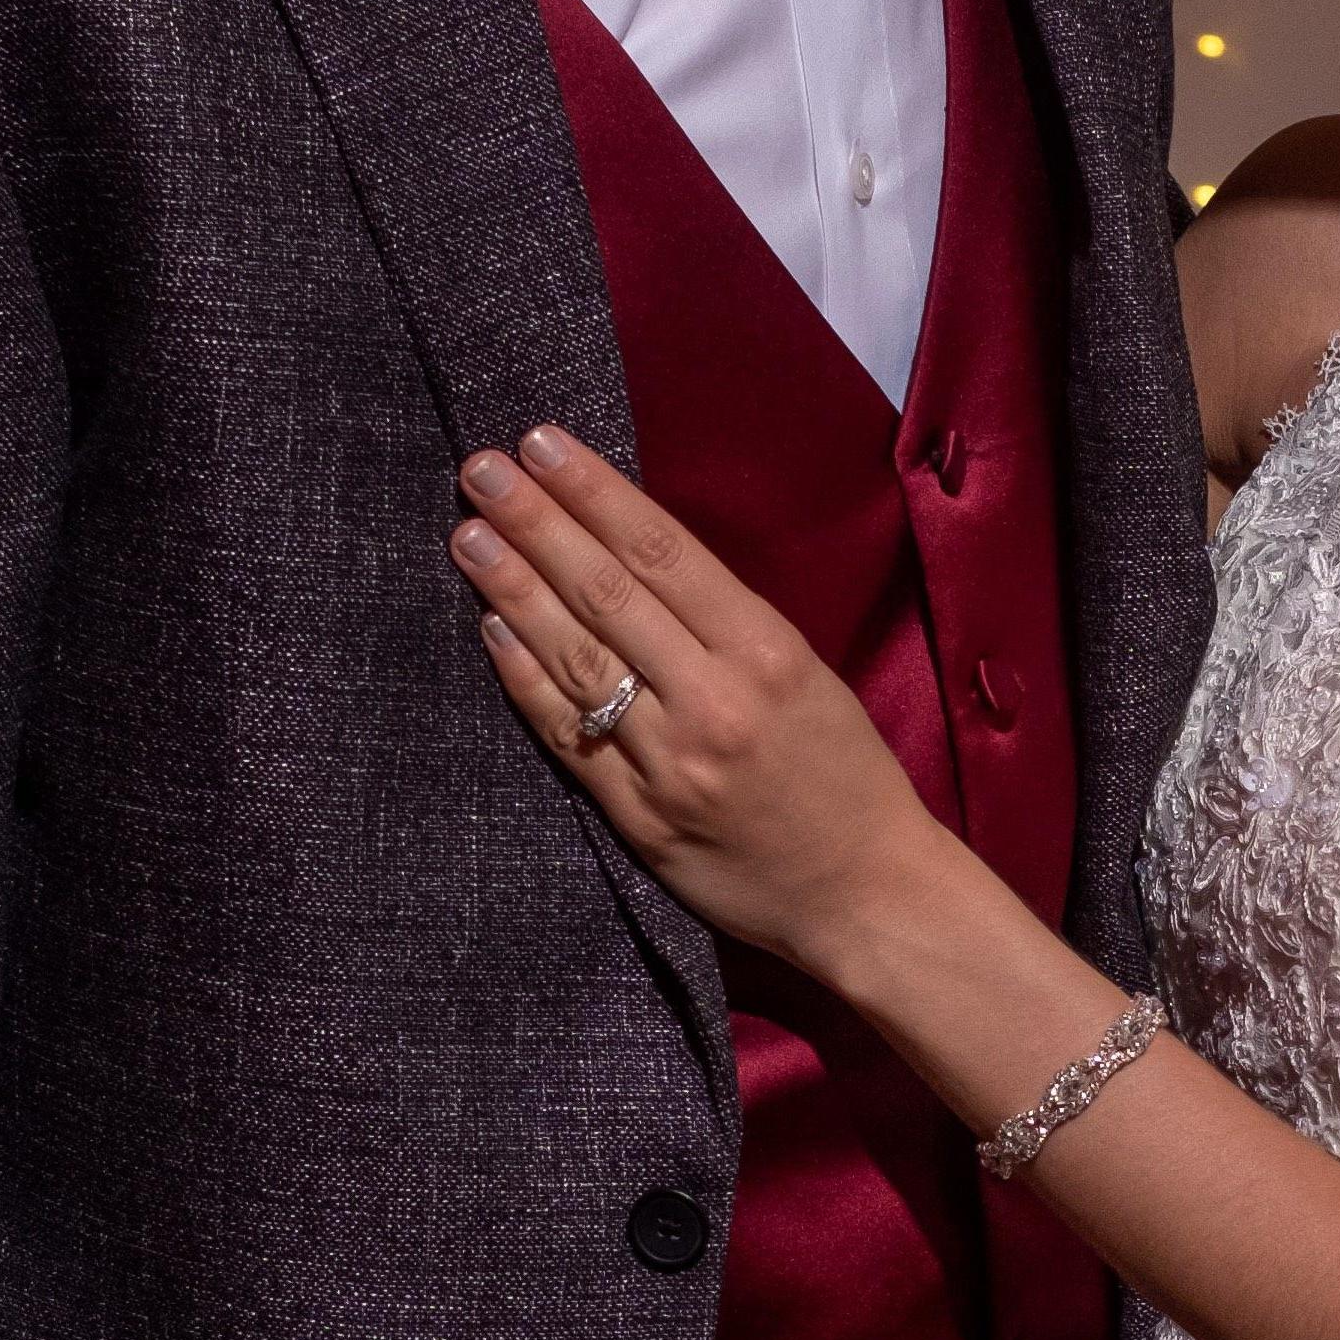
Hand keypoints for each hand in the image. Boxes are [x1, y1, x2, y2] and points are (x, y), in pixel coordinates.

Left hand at [455, 425, 935, 976]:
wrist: (869, 895)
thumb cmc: (847, 777)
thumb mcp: (810, 677)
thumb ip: (727, 624)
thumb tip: (634, 557)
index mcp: (768, 652)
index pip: (661, 553)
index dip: (593, 493)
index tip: (541, 444)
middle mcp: (716, 700)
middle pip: (606, 593)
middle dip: (537, 522)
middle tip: (481, 469)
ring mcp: (672, 763)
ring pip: (576, 659)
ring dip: (513, 591)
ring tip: (469, 535)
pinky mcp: (641, 820)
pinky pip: (570, 738)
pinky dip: (525, 681)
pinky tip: (492, 629)